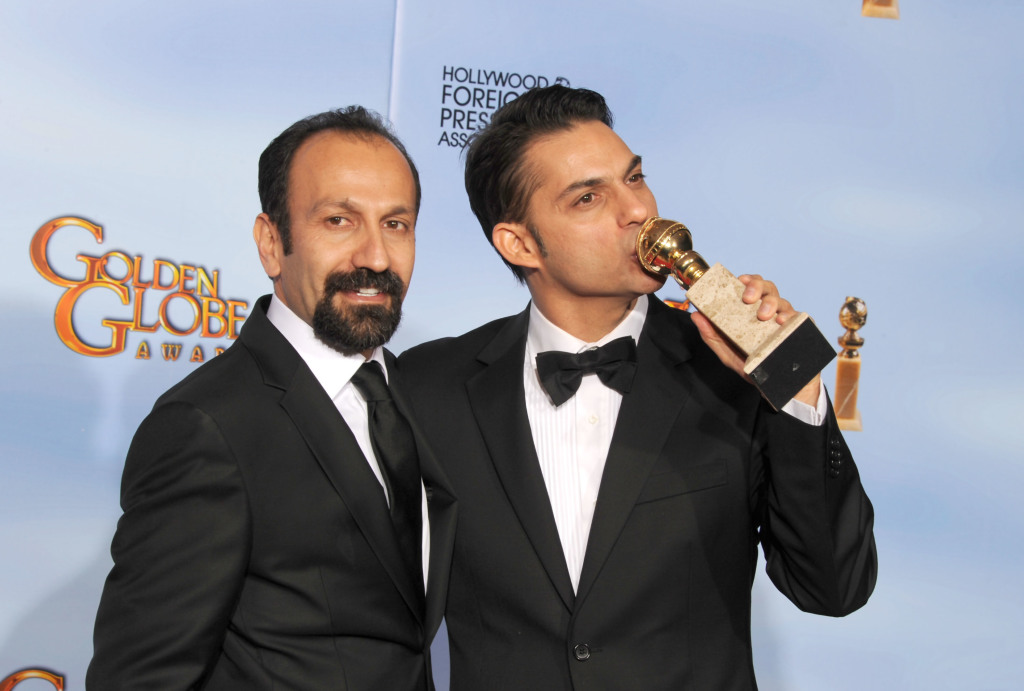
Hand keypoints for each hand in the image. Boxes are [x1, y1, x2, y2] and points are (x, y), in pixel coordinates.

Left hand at [690, 274, 820, 405]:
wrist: (778, 387)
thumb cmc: (754, 366)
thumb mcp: (728, 353)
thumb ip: (712, 335)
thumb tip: (695, 316)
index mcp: (754, 311)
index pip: (752, 287)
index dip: (748, 279)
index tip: (740, 280)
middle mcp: (771, 312)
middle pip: (768, 288)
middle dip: (758, 287)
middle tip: (748, 299)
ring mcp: (787, 321)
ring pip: (783, 301)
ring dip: (771, 304)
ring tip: (763, 316)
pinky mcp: (801, 331)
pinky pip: (800, 319)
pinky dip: (791, 317)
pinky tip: (782, 322)